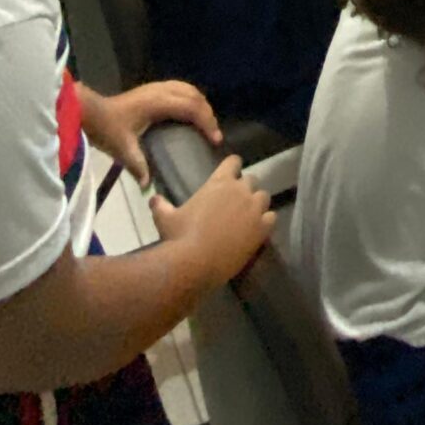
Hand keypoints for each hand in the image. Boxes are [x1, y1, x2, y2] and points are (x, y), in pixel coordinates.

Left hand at [85, 80, 221, 181]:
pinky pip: (180, 89)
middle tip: (214, 135)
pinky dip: (191, 99)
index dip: (206, 122)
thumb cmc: (106, 129)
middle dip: (207, 114)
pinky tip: (189, 112)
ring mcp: (155, 88)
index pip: (191, 107)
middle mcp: (160, 91)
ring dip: (200, 104)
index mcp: (157, 103)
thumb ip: (138, 166)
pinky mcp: (151, 90)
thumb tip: (149, 186)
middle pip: (194, 95)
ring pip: (188, 89)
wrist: (89, 111)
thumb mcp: (122, 149)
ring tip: (205, 123)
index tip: (215, 139)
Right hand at [150, 153, 274, 284]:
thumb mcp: (165, 218)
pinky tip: (258, 229)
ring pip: (264, 197)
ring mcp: (253, 209)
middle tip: (235, 202)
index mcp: (219, 182)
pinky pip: (272, 217)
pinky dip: (266, 221)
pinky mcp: (261, 228)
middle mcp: (240, 190)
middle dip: (244, 188)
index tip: (231, 173)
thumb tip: (153, 198)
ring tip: (249, 215)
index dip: (233, 166)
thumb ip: (161, 205)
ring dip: (257, 203)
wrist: (195, 263)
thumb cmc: (179, 237)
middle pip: (251, 180)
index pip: (234, 161)